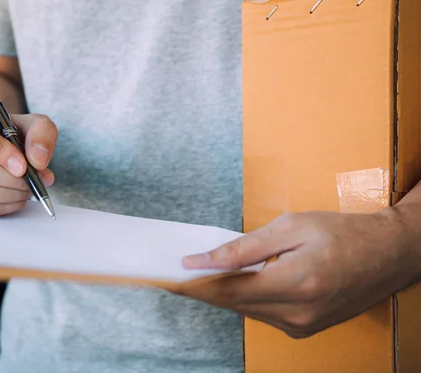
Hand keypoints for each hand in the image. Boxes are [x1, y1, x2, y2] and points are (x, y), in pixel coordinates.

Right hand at [0, 102, 56, 215]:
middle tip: (35, 180)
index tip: (23, 165)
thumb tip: (38, 161)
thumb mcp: (33, 122)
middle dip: (13, 180)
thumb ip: (41, 135)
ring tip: (29, 188)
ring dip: (11, 195)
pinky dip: (4, 206)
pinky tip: (17, 198)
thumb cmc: (12, 130)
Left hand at [180, 210, 415, 337]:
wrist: (389, 255)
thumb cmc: (343, 233)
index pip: (228, 289)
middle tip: (174, 275)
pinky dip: (244, 298)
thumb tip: (204, 259)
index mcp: (296, 283)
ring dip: (221, 293)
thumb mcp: (292, 227)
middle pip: (232, 303)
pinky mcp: (304, 328)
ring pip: (245, 310)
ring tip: (199, 274)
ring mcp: (302, 325)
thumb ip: (244, 247)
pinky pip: (261, 314)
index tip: (168, 276)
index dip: (195, 283)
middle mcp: (297, 313)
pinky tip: (234, 283)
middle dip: (201, 289)